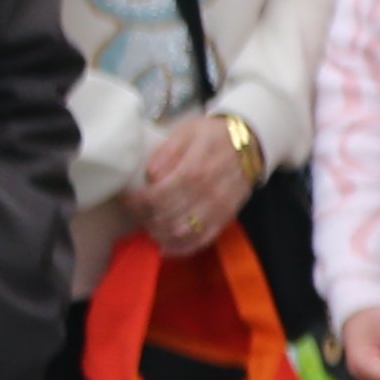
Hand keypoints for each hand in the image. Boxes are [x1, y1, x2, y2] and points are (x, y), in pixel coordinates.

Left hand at [129, 112, 252, 256]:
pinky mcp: (226, 218)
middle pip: (167, 216)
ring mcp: (218, 208)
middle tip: (136, 213)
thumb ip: (166, 153)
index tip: (126, 200)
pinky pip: (202, 240)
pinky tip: (165, 245)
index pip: (158, 196)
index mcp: (194, 170)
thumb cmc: (213, 135)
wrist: (252, 142)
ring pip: (182, 233)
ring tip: (148, 226)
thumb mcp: (187, 132)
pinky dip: (181, 248)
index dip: (138, 203)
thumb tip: (150, 176)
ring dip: (159, 234)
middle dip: (145, 218)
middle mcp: (207, 193)